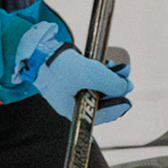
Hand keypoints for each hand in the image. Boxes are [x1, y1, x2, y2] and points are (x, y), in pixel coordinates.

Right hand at [13, 20, 131, 122]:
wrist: (39, 50)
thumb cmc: (60, 66)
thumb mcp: (91, 74)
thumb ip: (111, 83)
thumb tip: (126, 87)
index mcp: (73, 110)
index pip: (99, 116)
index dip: (116, 109)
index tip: (128, 102)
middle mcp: (73, 104)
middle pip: (101, 102)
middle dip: (115, 91)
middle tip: (127, 81)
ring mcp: (72, 91)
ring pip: (98, 89)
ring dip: (111, 79)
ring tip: (120, 69)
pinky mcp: (72, 79)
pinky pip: (91, 80)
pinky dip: (101, 74)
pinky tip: (108, 65)